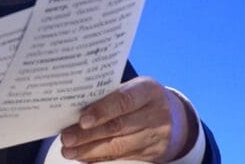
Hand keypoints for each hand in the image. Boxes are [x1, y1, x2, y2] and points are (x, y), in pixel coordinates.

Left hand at [59, 77, 196, 162]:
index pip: (124, 100)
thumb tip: (75, 107)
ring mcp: (154, 136)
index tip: (82, 120)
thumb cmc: (144, 98)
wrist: (178, 118)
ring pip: (119, 147)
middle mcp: (155, 114)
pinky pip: (122, 158)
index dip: (102, 110)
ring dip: (91, 151)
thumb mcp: (135, 88)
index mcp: (148, 90)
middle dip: (89, 135)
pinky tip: (85, 158)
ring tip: (70, 151)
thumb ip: (111, 95)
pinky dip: (101, 159)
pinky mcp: (151, 154)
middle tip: (67, 138)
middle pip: (118, 127)